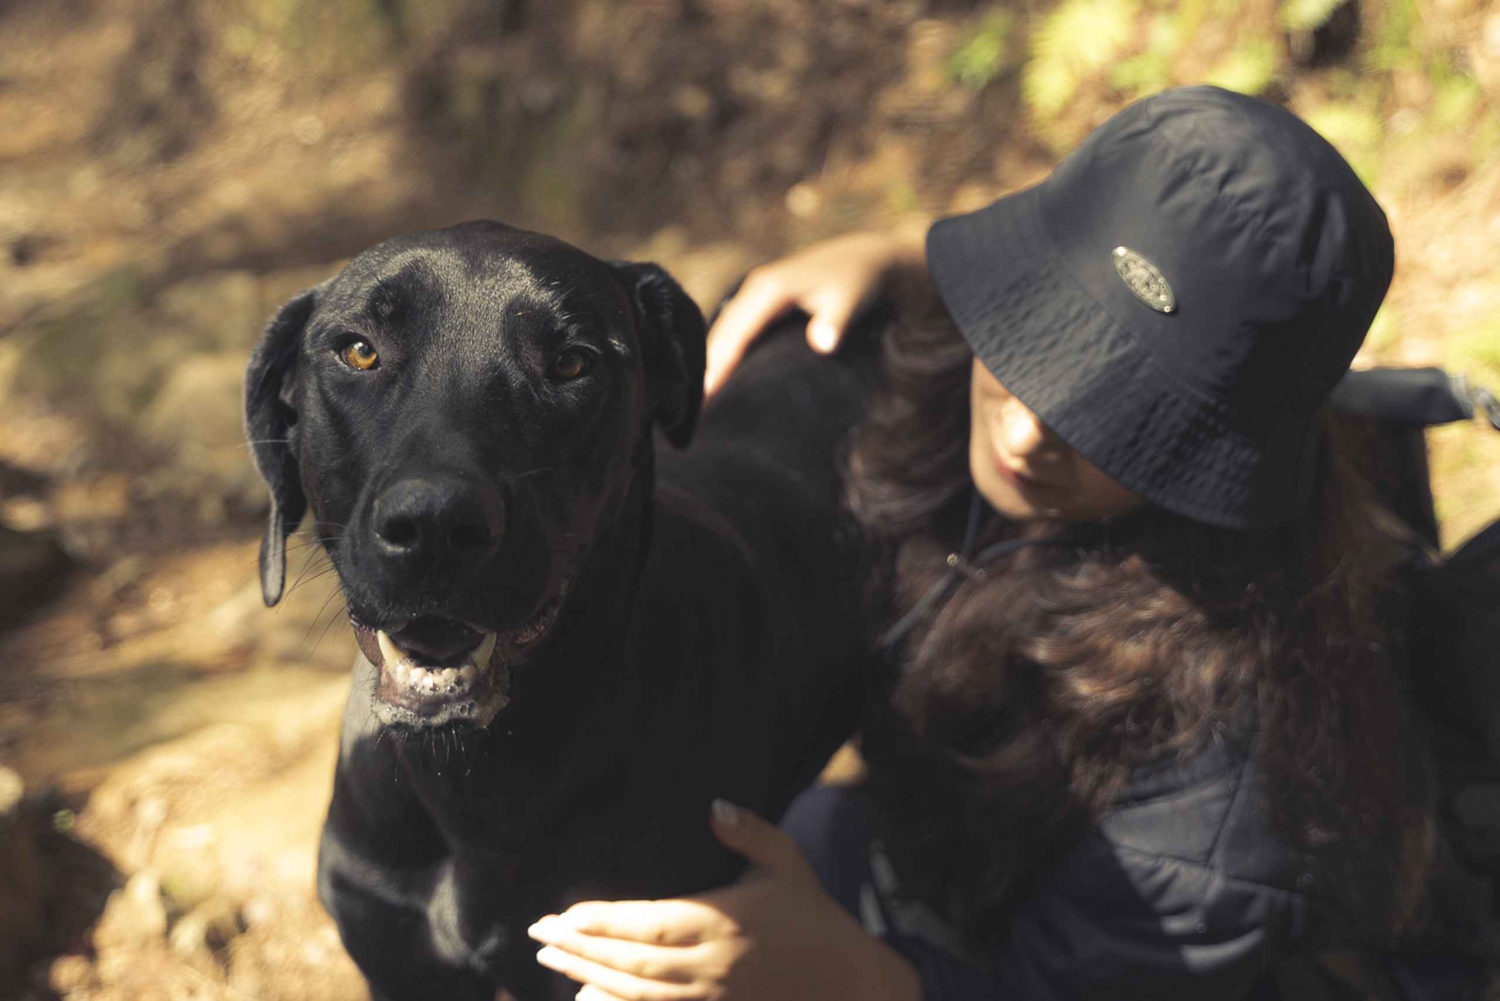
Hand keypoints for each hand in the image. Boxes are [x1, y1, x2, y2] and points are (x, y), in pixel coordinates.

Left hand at [528, 799, 920, 1000]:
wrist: (846, 981)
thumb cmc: (812, 914)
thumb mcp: (787, 862)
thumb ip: (749, 833)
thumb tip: (714, 806)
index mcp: (722, 921)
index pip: (648, 923)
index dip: (603, 921)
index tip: (565, 913)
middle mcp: (710, 965)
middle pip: (631, 962)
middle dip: (580, 948)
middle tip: (539, 933)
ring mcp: (710, 998)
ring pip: (636, 993)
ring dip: (588, 975)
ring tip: (551, 958)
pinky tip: (587, 994)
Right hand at [704, 230, 927, 396]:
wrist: (862, 258)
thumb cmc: (857, 282)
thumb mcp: (850, 299)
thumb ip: (835, 322)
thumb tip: (822, 343)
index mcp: (769, 289)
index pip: (736, 333)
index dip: (719, 365)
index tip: (705, 398)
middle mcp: (754, 289)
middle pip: (720, 334)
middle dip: (705, 370)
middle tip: (689, 413)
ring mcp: (754, 295)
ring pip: (722, 333)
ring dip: (709, 364)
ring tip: (695, 404)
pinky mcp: (759, 303)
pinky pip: (733, 331)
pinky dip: (722, 355)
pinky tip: (715, 381)